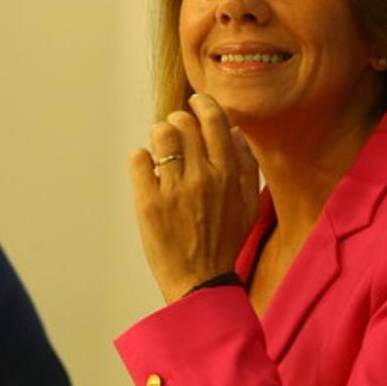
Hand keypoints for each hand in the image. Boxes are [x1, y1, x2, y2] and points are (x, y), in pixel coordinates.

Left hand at [128, 93, 258, 303]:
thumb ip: (246, 166)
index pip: (215, 120)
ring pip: (160, 134)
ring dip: (157, 136)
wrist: (201, 282)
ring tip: (160, 151)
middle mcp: (203, 177)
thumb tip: (235, 132)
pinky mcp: (149, 202)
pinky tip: (148, 173)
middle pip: (183, 122)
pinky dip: (140, 160)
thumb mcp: (248, 205)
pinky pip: (138, 159)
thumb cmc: (224, 243)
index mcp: (228, 174)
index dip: (202, 104)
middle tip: (174, 134)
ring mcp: (175, 189)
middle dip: (176, 122)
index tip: (194, 103)